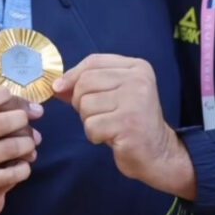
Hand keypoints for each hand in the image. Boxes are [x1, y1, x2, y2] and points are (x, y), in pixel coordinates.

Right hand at [0, 87, 41, 207]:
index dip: (3, 95)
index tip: (11, 95)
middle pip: (2, 122)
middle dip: (22, 117)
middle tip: (29, 117)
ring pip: (10, 148)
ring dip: (27, 142)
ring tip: (32, 141)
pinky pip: (9, 175)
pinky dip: (22, 168)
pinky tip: (25, 164)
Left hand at [53, 54, 195, 200]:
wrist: (159, 153)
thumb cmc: (131, 122)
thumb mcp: (114, 95)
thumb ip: (88, 85)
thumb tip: (56, 85)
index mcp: (137, 67)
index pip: (93, 61)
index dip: (72, 75)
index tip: (61, 88)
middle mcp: (138, 80)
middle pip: (85, 82)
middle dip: (81, 102)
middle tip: (97, 115)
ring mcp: (135, 101)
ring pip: (86, 105)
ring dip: (89, 120)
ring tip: (108, 126)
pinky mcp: (128, 124)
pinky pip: (91, 126)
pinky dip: (95, 135)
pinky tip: (111, 138)